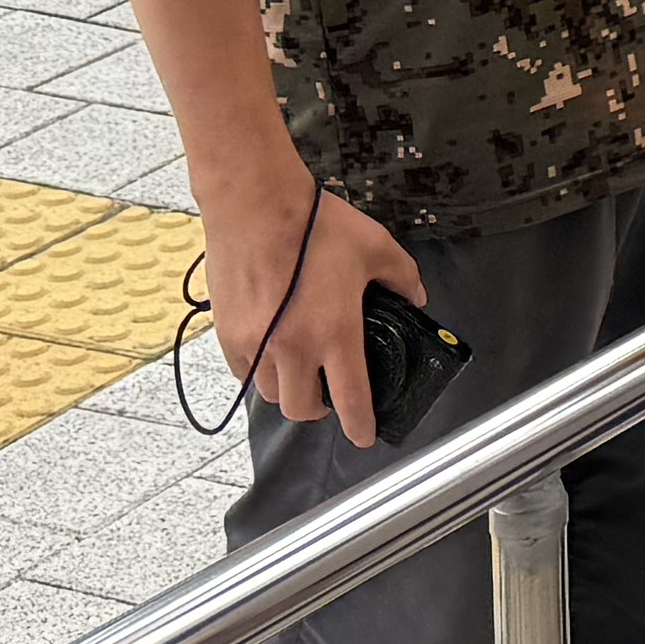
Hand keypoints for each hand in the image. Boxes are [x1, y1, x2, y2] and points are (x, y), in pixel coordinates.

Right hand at [206, 169, 426, 446]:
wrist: (255, 206)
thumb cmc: (316, 226)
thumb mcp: (376, 247)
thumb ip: (403, 278)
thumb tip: (416, 298)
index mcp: (335, 333)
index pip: (351, 398)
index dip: (361, 425)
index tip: (365, 437)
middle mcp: (293, 348)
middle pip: (303, 409)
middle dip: (320, 410)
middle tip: (329, 393)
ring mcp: (256, 345)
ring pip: (270, 394)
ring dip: (288, 390)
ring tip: (300, 370)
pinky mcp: (228, 334)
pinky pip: (242, 372)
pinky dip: (258, 371)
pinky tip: (270, 352)